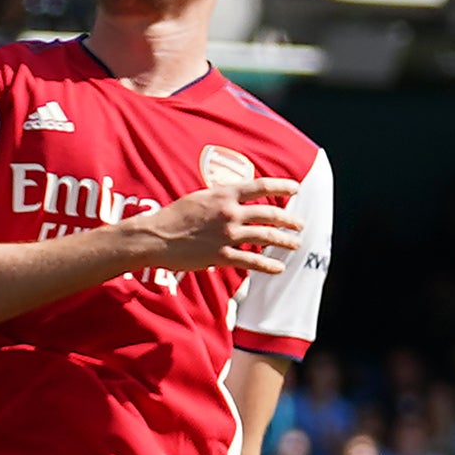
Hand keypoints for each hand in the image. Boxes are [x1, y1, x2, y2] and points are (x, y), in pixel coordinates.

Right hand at [129, 176, 303, 280]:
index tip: (296, 188)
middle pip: (269, 214)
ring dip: (284, 241)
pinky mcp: (221, 255)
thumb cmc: (174, 216)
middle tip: (300, 224)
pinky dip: (268, 265)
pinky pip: (251, 261)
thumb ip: (221, 197)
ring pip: (265, 237)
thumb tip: (237, 197)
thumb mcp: (199, 197)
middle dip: (289, 220)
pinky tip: (279, 268)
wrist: (154, 236)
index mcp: (223, 194)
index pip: (261, 186)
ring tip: (295, 245)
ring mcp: (226, 234)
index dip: (282, 186)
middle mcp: (229, 212)